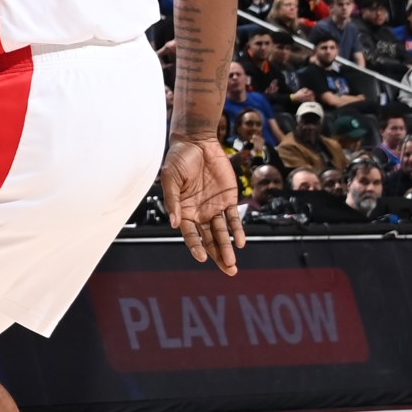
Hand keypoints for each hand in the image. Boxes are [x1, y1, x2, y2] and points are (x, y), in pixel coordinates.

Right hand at [161, 134, 245, 275]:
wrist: (197, 141)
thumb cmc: (178, 159)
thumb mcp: (171, 178)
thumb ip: (173, 201)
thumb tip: (175, 224)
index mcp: (183, 211)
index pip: (190, 234)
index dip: (196, 246)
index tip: (201, 257)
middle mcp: (199, 213)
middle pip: (209, 239)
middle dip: (217, 255)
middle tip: (228, 270)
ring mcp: (214, 207)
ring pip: (222, 233)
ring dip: (228, 248)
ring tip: (233, 264)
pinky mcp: (228, 199)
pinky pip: (234, 218)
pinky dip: (237, 230)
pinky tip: (241, 242)